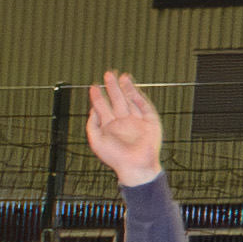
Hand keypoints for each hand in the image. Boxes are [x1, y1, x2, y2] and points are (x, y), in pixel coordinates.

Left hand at [83, 68, 166, 187]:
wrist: (135, 167)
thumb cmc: (115, 158)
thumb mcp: (96, 141)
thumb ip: (92, 125)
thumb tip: (92, 109)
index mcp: (110, 127)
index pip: (102, 107)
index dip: (98, 96)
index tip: (94, 86)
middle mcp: (123, 122)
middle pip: (116, 100)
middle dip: (112, 87)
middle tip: (108, 74)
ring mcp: (136, 121)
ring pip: (130, 100)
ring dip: (125, 88)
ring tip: (121, 76)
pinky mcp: (150, 122)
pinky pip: (143, 106)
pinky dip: (138, 97)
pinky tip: (132, 88)